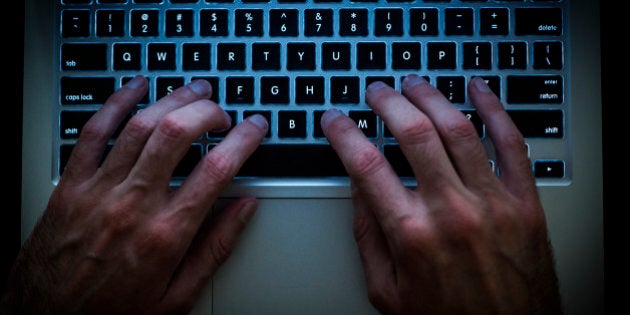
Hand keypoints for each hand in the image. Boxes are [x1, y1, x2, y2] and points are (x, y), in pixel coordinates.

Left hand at [2, 76, 267, 313]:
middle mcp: (132, 205)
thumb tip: (244, 209)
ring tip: (193, 90)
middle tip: (222, 111)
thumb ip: (216, 248)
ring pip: (139, 125)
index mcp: (165, 234)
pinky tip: (135, 88)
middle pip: (177, 134)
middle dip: (208, 111)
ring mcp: (98, 190)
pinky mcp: (71, 185)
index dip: (243, 140)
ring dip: (171, 99)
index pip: (216, 170)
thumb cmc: (113, 313)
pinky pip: (94, 132)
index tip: (254, 128)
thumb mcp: (178, 296)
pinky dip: (117, 103)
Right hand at [322, 75, 561, 313]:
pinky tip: (479, 90)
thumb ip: (368, 237)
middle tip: (376, 91)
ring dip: (431, 97)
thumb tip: (358, 189)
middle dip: (387, 102)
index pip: (366, 164)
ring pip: (458, 129)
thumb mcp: (387, 291)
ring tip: (414, 84)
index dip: (344, 133)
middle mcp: (451, 212)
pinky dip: (495, 109)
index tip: (335, 119)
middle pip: (412, 134)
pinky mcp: (525, 203)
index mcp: (411, 235)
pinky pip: (512, 143)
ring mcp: (491, 203)